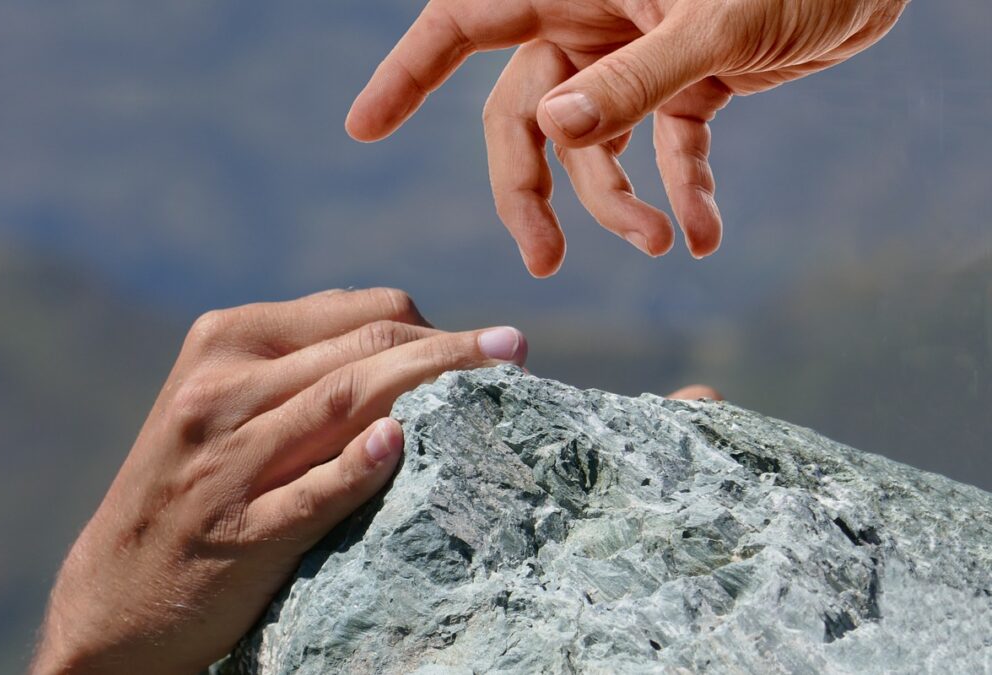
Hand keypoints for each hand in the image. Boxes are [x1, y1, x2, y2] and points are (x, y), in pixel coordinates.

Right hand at [30, 288, 527, 673]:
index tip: (481, 349)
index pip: (359, 312)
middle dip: (452, 347)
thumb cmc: (193, 484)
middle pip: (365, 350)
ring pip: (346, 403)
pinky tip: (398, 445)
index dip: (431, 325)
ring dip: (433, 386)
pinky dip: (356, 467)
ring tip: (502, 379)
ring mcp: (226, 461)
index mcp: (226, 340)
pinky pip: (310, 491)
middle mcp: (223, 388)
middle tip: (516, 350)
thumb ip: (305, 366)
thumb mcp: (227, 403)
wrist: (115, 591)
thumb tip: (416, 342)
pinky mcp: (237, 531)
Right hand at [346, 0, 906, 275]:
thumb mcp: (716, 19)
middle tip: (543, 262)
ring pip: (594, 144)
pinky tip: (705, 235)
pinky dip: (681, 190)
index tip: (364, 127)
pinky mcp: (689, 81)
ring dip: (618, 203)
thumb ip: (634, 76)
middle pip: (525, 115)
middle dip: (533, 191)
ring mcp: (637, 54)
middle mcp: (594, 19)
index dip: (407, 73)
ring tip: (659, 247)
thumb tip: (553, 132)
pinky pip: (667, 147)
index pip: (464, 21)